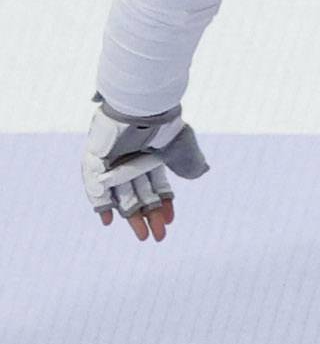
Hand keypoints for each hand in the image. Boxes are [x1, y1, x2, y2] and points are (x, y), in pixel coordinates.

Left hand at [82, 99, 208, 242]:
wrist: (144, 106)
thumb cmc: (164, 124)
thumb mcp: (182, 147)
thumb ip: (190, 162)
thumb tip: (200, 173)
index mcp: (151, 156)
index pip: (156, 186)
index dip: (163, 205)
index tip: (168, 222)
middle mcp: (131, 160)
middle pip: (139, 195)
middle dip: (149, 216)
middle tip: (156, 237)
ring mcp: (112, 160)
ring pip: (121, 194)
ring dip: (130, 215)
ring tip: (141, 235)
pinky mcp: (96, 157)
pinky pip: (95, 185)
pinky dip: (101, 202)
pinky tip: (109, 220)